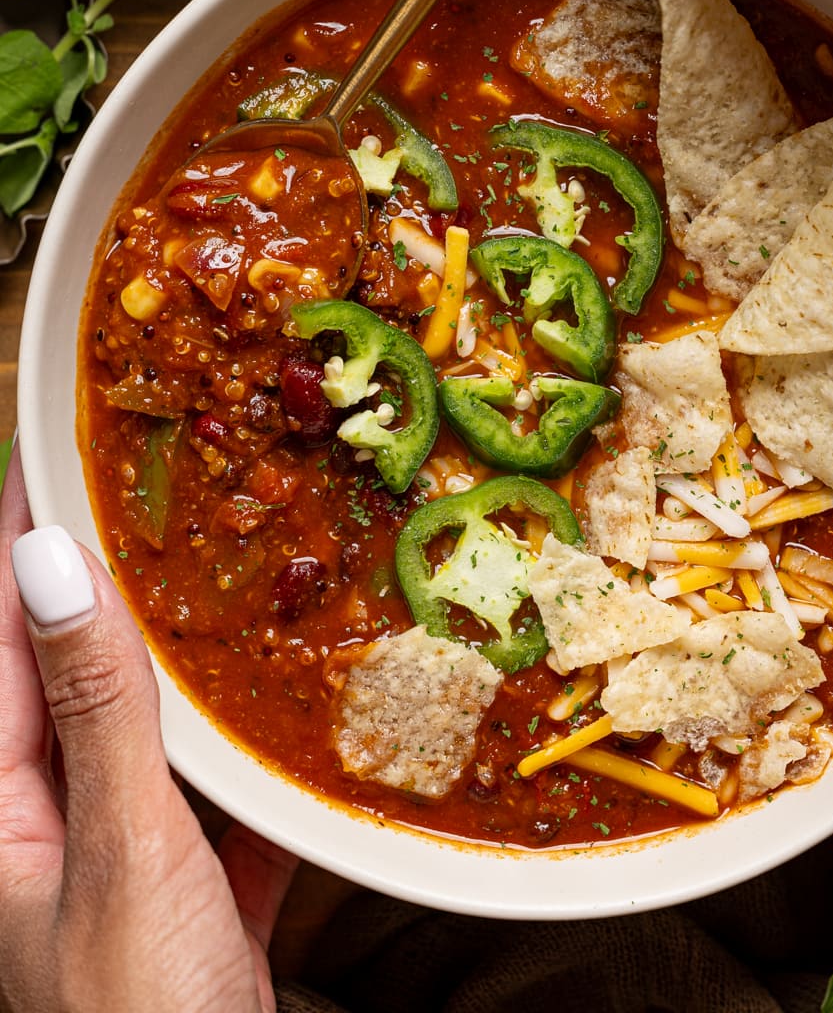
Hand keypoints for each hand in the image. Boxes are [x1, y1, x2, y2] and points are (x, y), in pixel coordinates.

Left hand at [0, 442, 297, 1012]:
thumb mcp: (117, 851)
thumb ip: (93, 705)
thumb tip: (44, 561)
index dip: (21, 534)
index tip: (60, 441)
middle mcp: (42, 825)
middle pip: (76, 672)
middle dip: (117, 580)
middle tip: (173, 483)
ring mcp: (118, 861)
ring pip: (150, 728)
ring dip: (189, 657)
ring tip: (242, 563)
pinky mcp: (188, 899)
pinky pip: (215, 797)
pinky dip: (248, 752)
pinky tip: (297, 702)